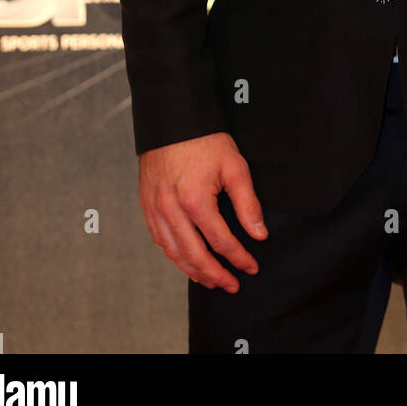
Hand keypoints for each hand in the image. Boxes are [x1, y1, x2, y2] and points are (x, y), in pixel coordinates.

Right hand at [138, 131, 267, 292]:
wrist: (172, 120)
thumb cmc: (205, 140)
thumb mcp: (234, 166)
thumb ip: (247, 203)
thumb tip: (259, 234)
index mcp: (195, 200)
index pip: (220, 241)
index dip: (238, 258)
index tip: (251, 267)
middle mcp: (171, 209)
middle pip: (195, 255)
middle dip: (216, 274)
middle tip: (232, 285)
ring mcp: (155, 209)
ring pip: (174, 253)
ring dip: (194, 271)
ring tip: (212, 280)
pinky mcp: (147, 206)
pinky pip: (160, 241)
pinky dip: (174, 256)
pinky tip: (186, 261)